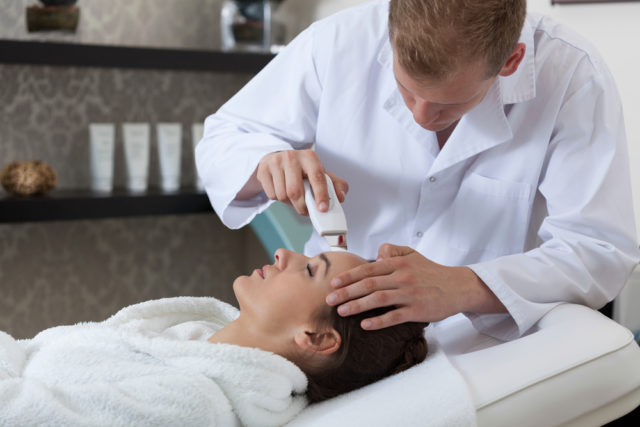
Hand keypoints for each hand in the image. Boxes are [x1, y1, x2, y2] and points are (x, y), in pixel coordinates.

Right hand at [256, 149, 347, 214]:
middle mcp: (291, 157)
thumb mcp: (321, 173)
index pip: (317, 177)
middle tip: (306, 210)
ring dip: (290, 203)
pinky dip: (279, 199)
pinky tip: (283, 191)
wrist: (278, 158)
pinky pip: (272, 195)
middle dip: (302, 206)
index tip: (322, 209)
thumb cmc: (303, 169)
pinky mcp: (263, 170)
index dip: (321, 194)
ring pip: (282, 195)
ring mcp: (275, 162)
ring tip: (294, 197)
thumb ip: (335, 185)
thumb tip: (341, 197)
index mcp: (310, 156)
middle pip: (295, 191)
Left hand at [326, 243, 505, 329]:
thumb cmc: (432, 272)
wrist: (459, 287)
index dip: (349, 276)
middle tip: (329, 300)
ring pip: (379, 299)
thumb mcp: (413, 254)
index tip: (334, 283)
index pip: (368, 269)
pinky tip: (365, 325)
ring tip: (342, 312)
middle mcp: (403, 277)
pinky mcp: (418, 310)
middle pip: (369, 284)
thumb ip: (393, 251)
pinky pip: (394, 316)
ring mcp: (410, 294)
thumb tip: (377, 252)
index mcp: (399, 263)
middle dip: (346, 292)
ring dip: (357, 306)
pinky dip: (379, 321)